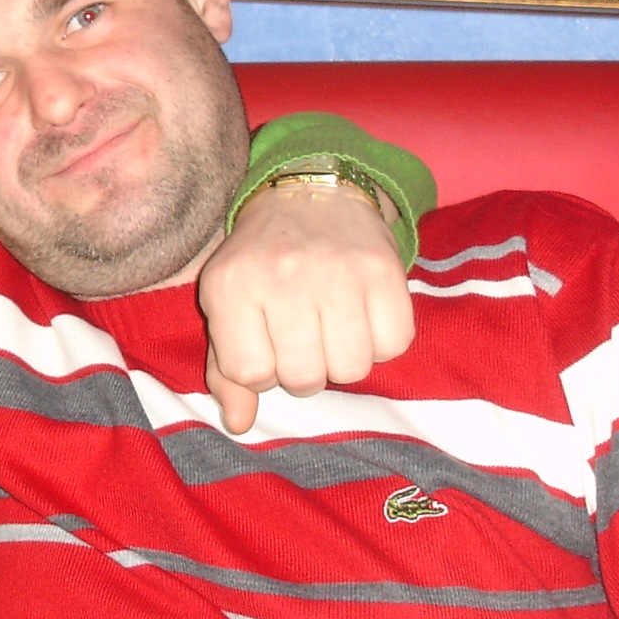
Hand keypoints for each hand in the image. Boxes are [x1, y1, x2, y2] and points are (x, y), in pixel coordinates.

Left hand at [197, 181, 414, 434]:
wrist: (311, 194)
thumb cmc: (262, 263)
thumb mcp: (227, 306)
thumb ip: (225, 370)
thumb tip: (239, 424)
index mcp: (232, 284)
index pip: (250, 373)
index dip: (261, 368)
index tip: (265, 341)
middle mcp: (283, 274)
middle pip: (304, 378)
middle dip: (304, 370)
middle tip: (302, 336)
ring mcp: (337, 270)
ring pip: (352, 369)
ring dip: (343, 358)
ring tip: (331, 326)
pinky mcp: (384, 269)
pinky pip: (393, 346)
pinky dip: (381, 342)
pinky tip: (362, 315)